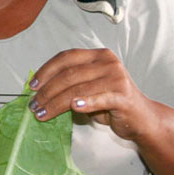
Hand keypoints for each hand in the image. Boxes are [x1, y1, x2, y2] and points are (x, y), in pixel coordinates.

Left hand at [29, 48, 157, 140]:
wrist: (141, 119)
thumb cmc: (111, 103)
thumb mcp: (89, 88)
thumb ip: (71, 83)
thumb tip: (39, 90)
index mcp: (98, 55)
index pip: (66, 58)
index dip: (46, 70)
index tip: (31, 86)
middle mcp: (108, 62)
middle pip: (69, 74)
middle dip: (47, 91)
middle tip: (34, 105)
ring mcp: (116, 78)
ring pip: (78, 88)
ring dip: (56, 102)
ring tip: (43, 114)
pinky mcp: (123, 96)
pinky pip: (100, 98)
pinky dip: (86, 102)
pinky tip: (74, 108)